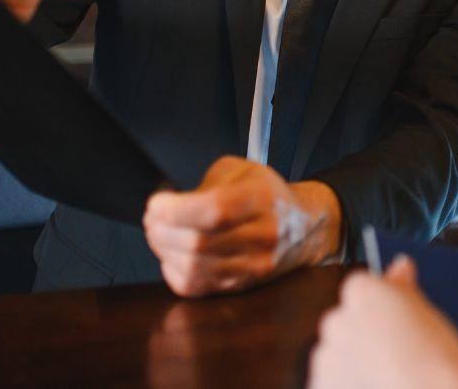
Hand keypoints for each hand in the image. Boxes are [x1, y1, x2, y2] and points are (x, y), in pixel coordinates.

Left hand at [143, 156, 342, 296]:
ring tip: (160, 233)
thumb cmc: (268, 195)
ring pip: (192, 268)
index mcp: (262, 199)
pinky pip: (195, 287)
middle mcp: (262, 235)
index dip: (174, 210)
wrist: (304, 227)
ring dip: (164, 250)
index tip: (157, 203)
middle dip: (161, 230)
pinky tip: (174, 254)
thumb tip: (171, 205)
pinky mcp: (242, 285)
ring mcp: (253, 265)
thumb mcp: (242, 170)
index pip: (213, 211)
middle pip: (197, 242)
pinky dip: (173, 270)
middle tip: (153, 217)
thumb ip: (206, 183)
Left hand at [309, 255, 457, 388]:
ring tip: (387, 377)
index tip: (397, 320)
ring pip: (337, 355)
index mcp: (361, 293)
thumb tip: (399, 266)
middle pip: (346, 321)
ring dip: (353, 363)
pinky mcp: (319, 387)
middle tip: (396, 352)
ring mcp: (325, 358)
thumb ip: (404, 288)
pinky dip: (348, 385)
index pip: (363, 288)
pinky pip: (332, 382)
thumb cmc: (437, 364)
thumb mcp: (430, 315)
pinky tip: (375, 387)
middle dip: (364, 335)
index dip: (382, 305)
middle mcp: (336, 321)